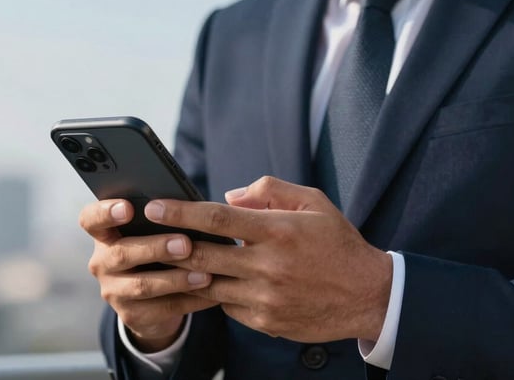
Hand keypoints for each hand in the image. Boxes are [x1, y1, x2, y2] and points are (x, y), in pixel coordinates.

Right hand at [79, 199, 215, 350]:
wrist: (153, 297)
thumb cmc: (158, 248)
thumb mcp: (153, 232)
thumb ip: (162, 220)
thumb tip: (191, 207)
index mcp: (104, 234)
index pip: (91, 220)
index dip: (105, 213)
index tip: (128, 207)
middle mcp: (102, 262)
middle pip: (121, 253)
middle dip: (156, 248)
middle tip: (186, 244)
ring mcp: (113, 291)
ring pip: (142, 286)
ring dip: (176, 279)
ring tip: (205, 274)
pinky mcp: (131, 315)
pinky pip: (162, 308)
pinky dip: (190, 300)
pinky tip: (211, 292)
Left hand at [144, 176, 392, 342]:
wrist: (368, 295)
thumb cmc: (338, 243)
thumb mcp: (314, 203)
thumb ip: (270, 191)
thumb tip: (229, 197)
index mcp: (278, 231)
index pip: (217, 219)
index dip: (180, 212)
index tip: (154, 206)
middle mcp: (268, 266)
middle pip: (202, 257)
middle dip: (169, 246)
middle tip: (145, 237)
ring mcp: (265, 298)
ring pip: (209, 286)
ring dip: (187, 273)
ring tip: (170, 260)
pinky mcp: (266, 321)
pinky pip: (227, 306)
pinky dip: (217, 292)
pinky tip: (214, 281)